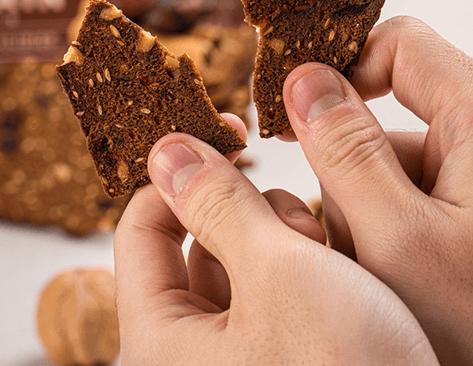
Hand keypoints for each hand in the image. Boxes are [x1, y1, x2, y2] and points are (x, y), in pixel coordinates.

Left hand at [114, 114, 436, 365]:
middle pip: (198, 241)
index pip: (141, 230)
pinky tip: (338, 266)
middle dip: (246, 210)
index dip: (178, 176)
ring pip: (243, 259)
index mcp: (161, 342)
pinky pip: (275, 287)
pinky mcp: (281, 352)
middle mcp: (192, 352)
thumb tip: (167, 150)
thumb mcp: (277, 274)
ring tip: (322, 246)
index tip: (225, 136)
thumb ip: (218, 205)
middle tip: (288, 209)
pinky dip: (300, 264)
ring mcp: (239, 353)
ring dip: (280, 235)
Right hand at [282, 15, 472, 365]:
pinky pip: (388, 197)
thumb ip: (348, 154)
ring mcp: (459, 179)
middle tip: (353, 233)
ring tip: (375, 269)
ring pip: (375, 165)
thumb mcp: (402, 240)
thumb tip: (304, 82)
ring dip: (357, 210)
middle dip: (346, 170)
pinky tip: (385, 275)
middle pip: (377, 118)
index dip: (347, 67)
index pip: (400, 44)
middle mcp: (470, 142)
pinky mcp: (449, 209)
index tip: (301, 113)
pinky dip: (373, 230)